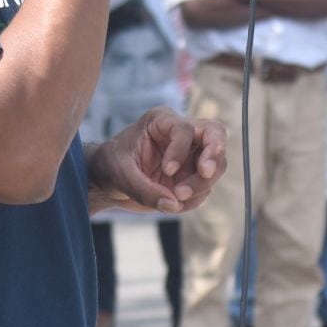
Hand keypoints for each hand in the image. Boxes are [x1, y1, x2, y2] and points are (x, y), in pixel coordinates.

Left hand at [88, 108, 226, 214]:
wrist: (109, 179)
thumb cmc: (112, 167)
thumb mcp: (122, 176)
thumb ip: (145, 190)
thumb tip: (174, 205)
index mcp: (161, 121)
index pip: (184, 128)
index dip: (180, 149)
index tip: (168, 170)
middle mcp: (182, 134)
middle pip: (215, 133)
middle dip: (214, 154)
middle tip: (206, 173)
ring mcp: (192, 154)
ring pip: (217, 163)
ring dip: (203, 183)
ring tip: (178, 197)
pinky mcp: (194, 175)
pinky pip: (206, 187)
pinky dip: (196, 198)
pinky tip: (175, 204)